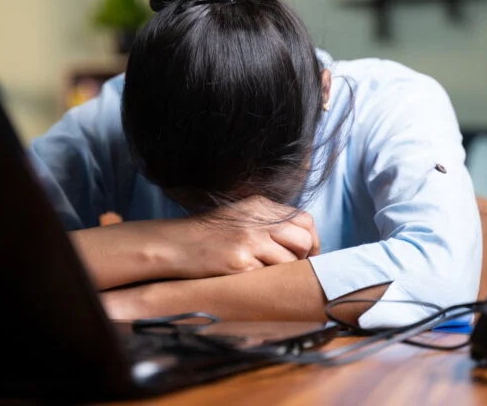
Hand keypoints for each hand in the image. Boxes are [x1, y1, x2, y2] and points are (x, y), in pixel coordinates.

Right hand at [166, 195, 319, 278]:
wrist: (175, 245)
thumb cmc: (208, 235)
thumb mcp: (240, 217)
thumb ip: (269, 222)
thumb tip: (302, 241)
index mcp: (260, 205)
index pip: (305, 220)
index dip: (312, 241)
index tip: (308, 255)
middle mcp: (258, 220)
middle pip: (303, 240)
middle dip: (303, 259)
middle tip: (291, 269)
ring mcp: (250, 240)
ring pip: (289, 261)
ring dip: (282, 272)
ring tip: (265, 274)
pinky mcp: (240, 262)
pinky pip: (268, 276)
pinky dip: (263, 281)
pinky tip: (247, 279)